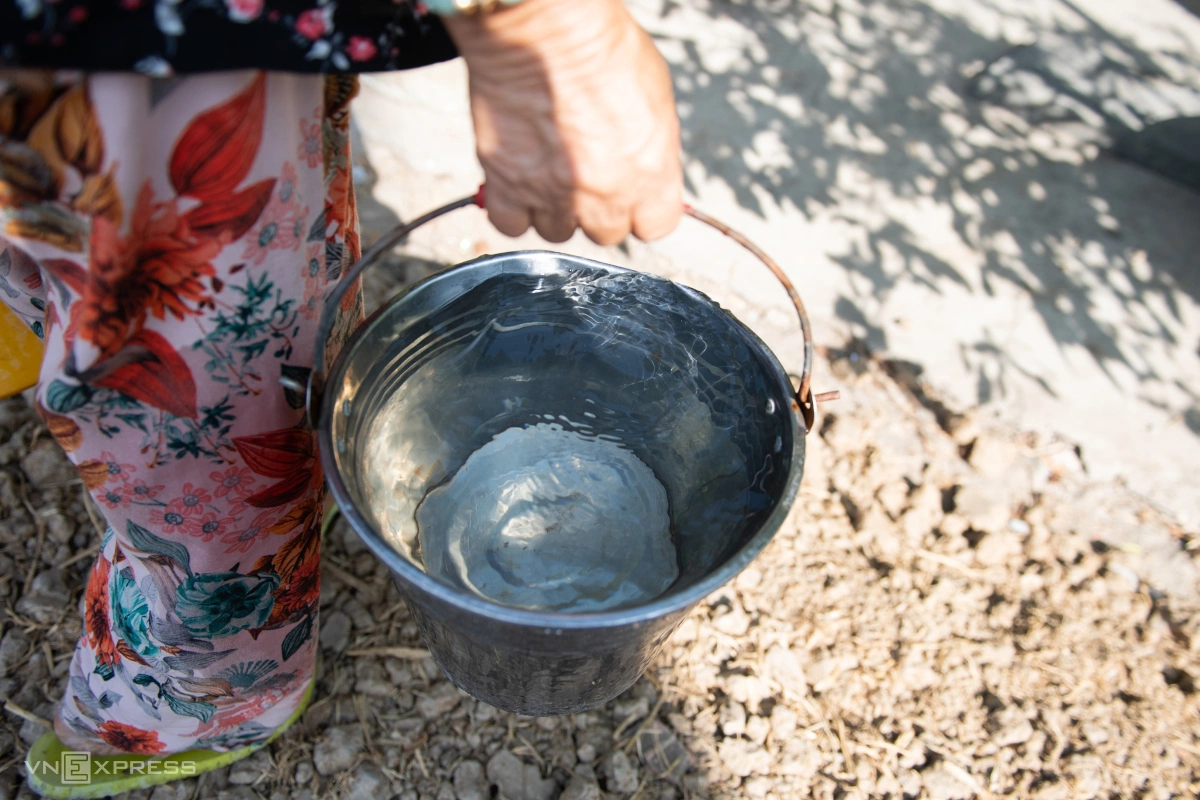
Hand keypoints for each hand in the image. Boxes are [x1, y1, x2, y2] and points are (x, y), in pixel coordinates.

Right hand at [443, 0, 682, 244]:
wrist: (545, 27)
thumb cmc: (602, 46)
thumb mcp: (657, 97)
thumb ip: (654, 149)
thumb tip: (648, 171)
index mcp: (650, 173)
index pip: (655, 226)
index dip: (641, 211)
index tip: (630, 195)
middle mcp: (605, 194)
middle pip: (605, 233)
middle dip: (597, 208)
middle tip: (584, 171)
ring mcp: (554, 194)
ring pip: (557, 231)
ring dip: (554, 207)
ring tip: (548, 168)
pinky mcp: (508, 184)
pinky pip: (511, 225)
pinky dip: (513, 208)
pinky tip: (517, 179)